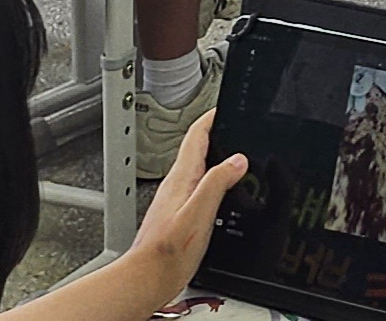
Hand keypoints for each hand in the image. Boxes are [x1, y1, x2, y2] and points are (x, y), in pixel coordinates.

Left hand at [126, 113, 249, 308]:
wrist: (148, 279)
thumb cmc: (168, 251)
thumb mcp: (199, 213)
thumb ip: (216, 182)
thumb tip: (237, 160)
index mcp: (181, 178)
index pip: (196, 135)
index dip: (211, 117)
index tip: (224, 107)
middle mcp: (176, 185)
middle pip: (198, 150)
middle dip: (216, 136)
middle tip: (235, 129)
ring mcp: (176, 201)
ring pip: (199, 171)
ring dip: (215, 161)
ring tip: (234, 159)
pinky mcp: (179, 217)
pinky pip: (199, 190)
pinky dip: (213, 185)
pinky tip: (222, 197)